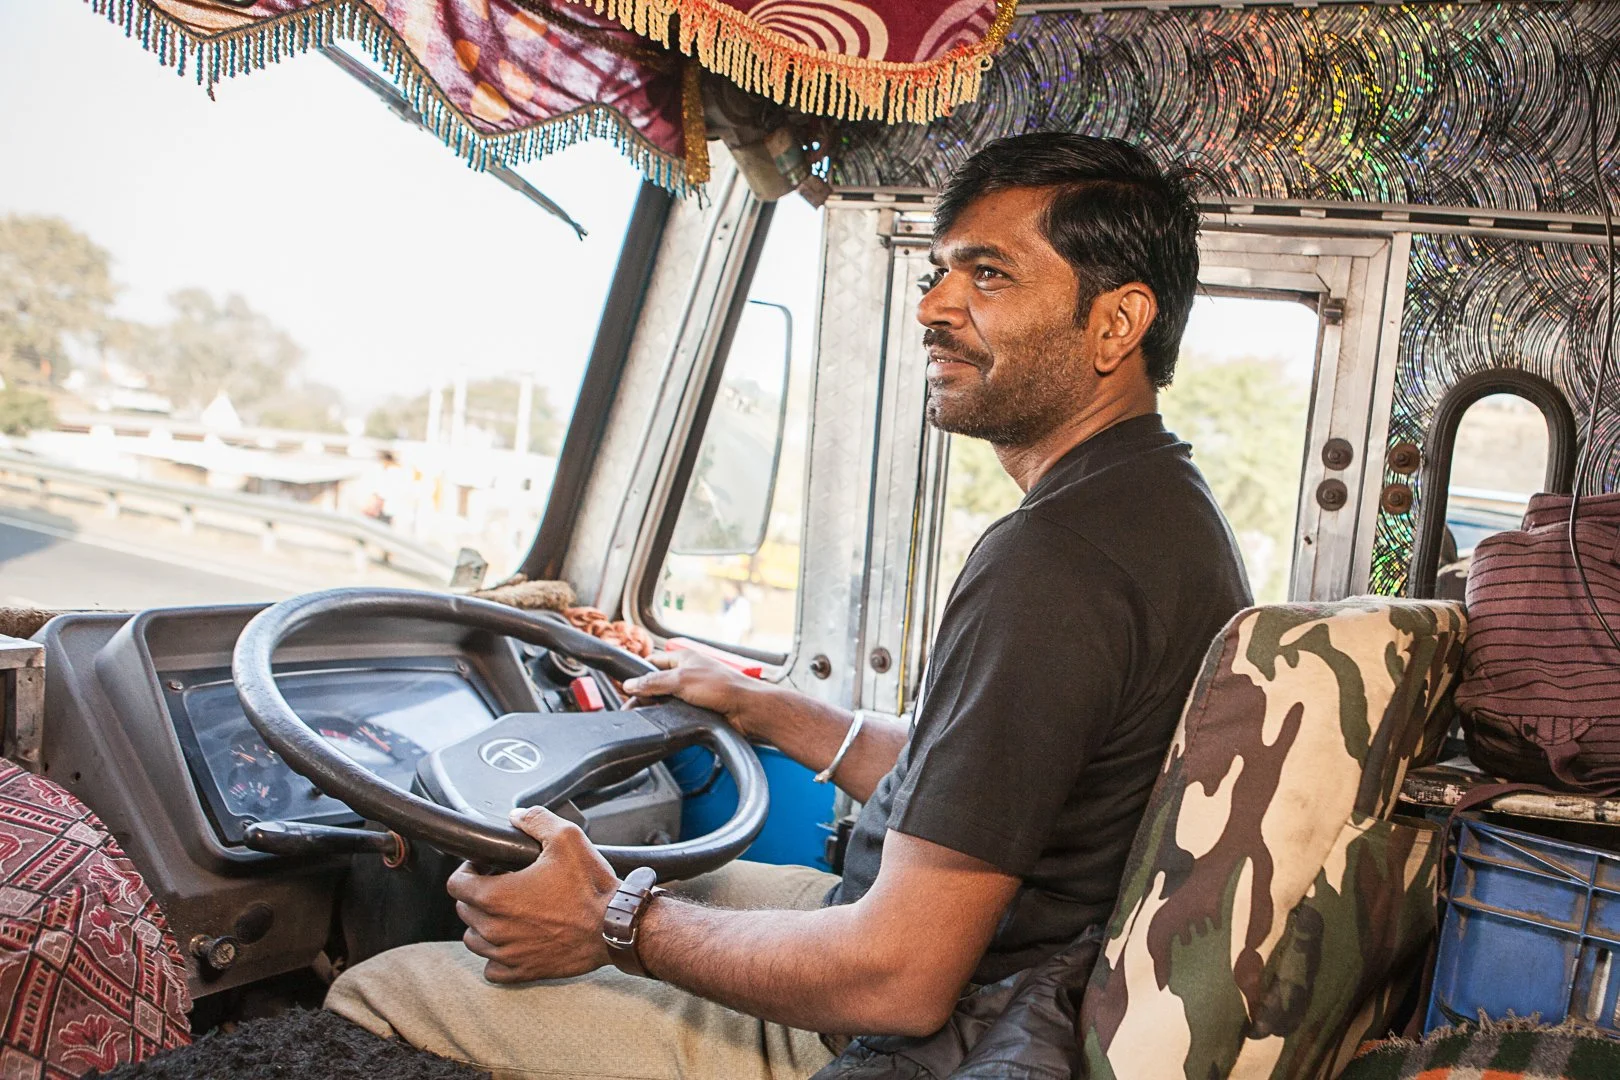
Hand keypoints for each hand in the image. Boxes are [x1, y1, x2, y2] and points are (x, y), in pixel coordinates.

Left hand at [447, 806, 621, 983]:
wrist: (615, 926)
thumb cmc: (591, 887)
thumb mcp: (566, 838)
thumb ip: (535, 820)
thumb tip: (516, 817)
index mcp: (496, 896)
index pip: (456, 884)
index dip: (468, 869)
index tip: (486, 866)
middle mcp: (495, 929)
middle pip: (464, 911)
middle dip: (478, 894)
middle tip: (503, 884)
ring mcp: (507, 954)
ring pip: (474, 940)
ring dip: (485, 924)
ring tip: (508, 912)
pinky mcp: (523, 971)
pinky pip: (492, 969)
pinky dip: (497, 955)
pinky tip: (514, 940)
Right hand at [622, 650, 771, 738]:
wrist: (746, 710)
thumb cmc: (723, 687)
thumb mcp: (681, 680)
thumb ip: (653, 682)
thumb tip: (631, 684)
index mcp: (683, 658)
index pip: (652, 662)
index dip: (638, 674)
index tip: (625, 687)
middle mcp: (687, 673)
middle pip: (656, 683)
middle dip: (644, 694)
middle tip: (631, 707)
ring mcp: (693, 692)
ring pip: (665, 700)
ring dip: (657, 708)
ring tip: (644, 717)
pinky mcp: (698, 709)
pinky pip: (676, 712)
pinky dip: (669, 717)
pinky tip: (663, 723)